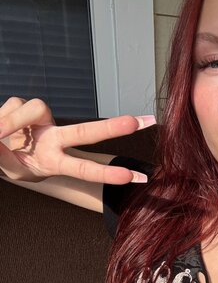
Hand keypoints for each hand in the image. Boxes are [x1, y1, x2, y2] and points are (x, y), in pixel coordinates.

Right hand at [0, 97, 155, 183]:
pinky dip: (1, 117)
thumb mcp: (13, 170)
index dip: (108, 174)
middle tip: (139, 123)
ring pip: (36, 107)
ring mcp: (43, 121)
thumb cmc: (12, 162)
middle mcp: (56, 139)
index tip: (134, 177)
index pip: (85, 169)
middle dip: (113, 127)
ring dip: (13, 121)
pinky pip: (13, 105)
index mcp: (56, 161)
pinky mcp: (26, 104)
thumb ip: (5, 159)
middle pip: (86, 132)